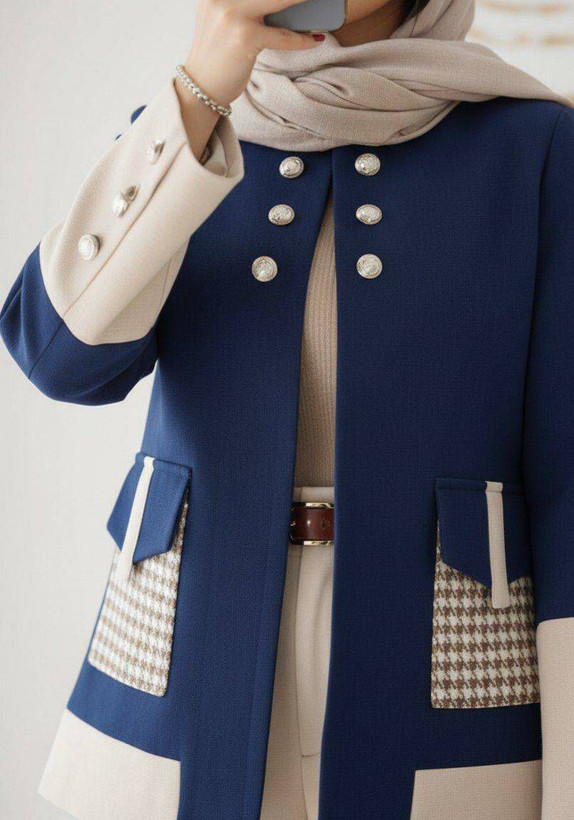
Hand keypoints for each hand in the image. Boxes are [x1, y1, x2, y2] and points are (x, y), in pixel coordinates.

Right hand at [185, 0, 323, 107]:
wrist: (200, 89)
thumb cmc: (217, 58)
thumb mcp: (223, 23)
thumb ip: (244, 8)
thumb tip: (283, 7)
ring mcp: (232, 15)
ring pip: (279, 1)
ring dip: (302, 2)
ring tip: (320, 3)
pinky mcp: (245, 37)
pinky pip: (282, 36)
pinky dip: (301, 39)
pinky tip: (314, 39)